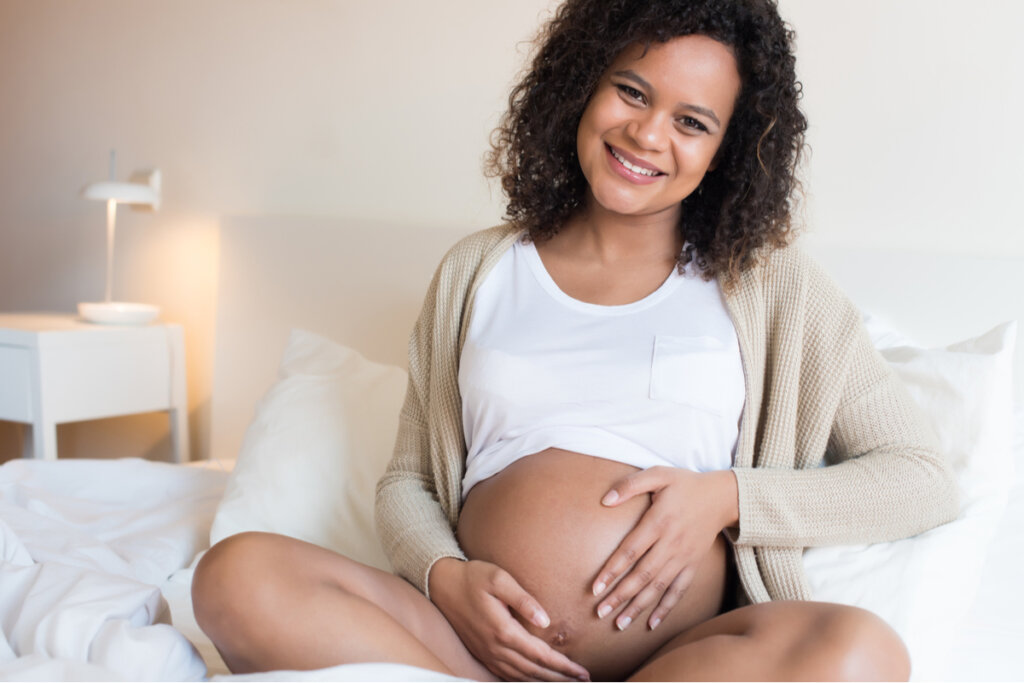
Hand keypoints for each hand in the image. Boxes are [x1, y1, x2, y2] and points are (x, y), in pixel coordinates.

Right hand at [429, 558, 590, 681]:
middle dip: (559, 678)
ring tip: (564, 682)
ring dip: (543, 682)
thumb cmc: (473, 577)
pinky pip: (506, 674)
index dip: (563, 665)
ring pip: (520, 677)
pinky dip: (523, 680)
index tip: (582, 671)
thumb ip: (524, 600)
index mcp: (503, 630)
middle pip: (533, 671)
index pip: (540, 655)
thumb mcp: (499, 579)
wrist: (441, 584)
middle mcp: (495, 648)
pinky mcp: (481, 653)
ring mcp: (486, 653)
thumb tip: (546, 621)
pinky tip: (534, 679)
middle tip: (582, 680)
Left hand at [591, 468, 737, 631]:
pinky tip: (652, 624)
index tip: (595, 588)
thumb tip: (604, 500)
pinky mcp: (693, 565)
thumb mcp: (658, 474)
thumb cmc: (685, 484)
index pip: (630, 551)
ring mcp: (683, 557)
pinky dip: (666, 608)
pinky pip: (679, 591)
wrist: (722, 497)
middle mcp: (671, 544)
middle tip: (600, 612)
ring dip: (638, 607)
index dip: (612, 570)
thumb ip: (630, 485)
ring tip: (619, 624)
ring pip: (658, 587)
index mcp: (659, 522)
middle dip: (620, 596)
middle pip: (642, 575)